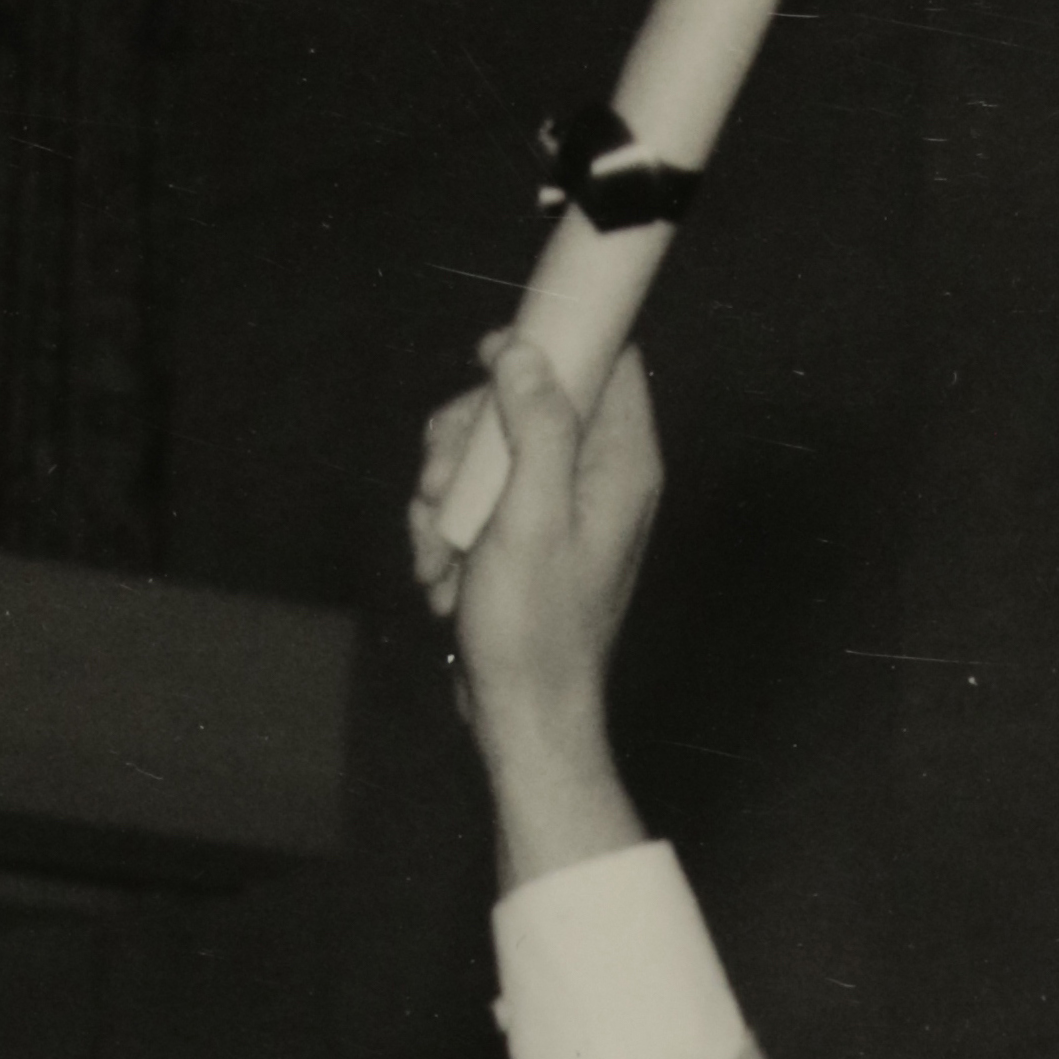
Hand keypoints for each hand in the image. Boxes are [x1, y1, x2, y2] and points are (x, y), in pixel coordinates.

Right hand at [405, 337, 661, 878]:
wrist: (522, 718)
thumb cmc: (535, 629)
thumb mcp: (530, 517)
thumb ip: (536, 425)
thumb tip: (522, 350)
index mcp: (622, 462)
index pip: (606, 358)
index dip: (548, 341)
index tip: (488, 357)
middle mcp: (596, 476)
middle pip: (525, 394)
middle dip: (465, 436)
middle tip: (437, 485)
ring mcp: (557, 504)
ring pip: (486, 445)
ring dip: (442, 491)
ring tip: (438, 550)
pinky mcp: (523, 533)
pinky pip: (472, 494)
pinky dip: (444, 528)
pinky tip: (441, 573)